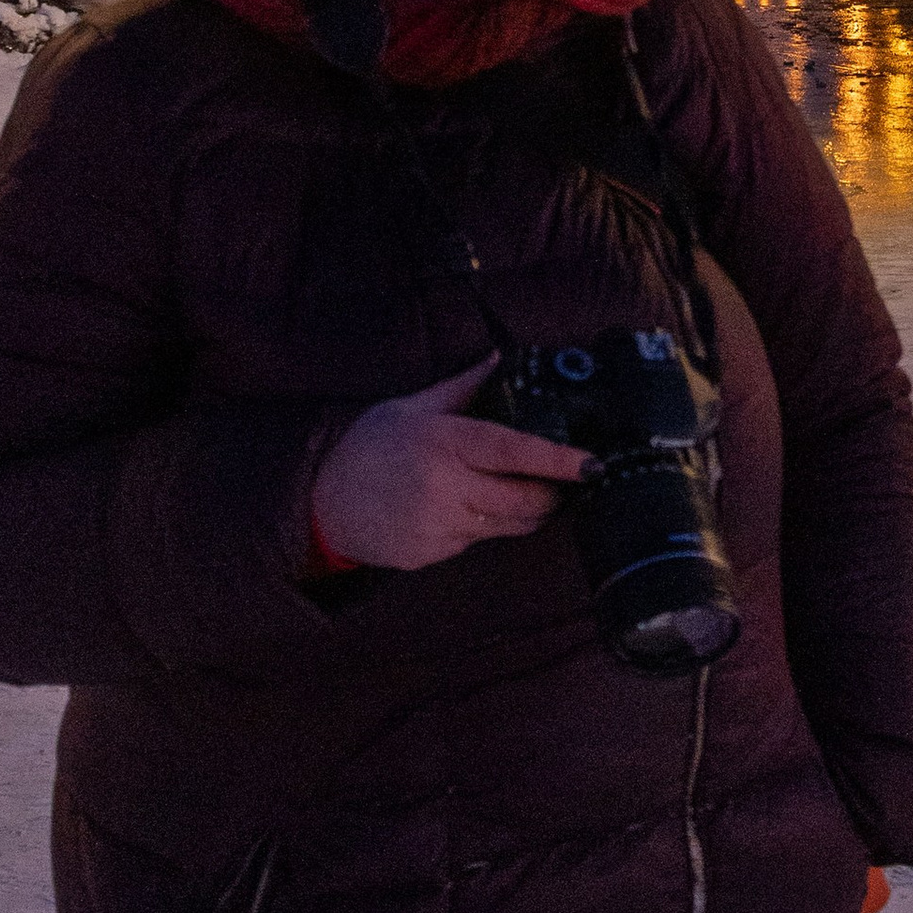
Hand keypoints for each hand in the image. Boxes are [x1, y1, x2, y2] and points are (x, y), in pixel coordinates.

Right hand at [309, 358, 594, 572]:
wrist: (321, 501)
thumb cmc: (369, 446)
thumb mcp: (413, 406)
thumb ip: (464, 386)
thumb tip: (501, 358)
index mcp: (444, 442)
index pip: (513, 451)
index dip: (557, 460)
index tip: (591, 463)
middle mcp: (445, 487)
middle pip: (524, 499)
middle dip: (553, 493)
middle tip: (564, 481)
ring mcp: (438, 526)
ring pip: (509, 525)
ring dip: (528, 511)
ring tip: (527, 492)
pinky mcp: (432, 554)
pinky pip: (479, 541)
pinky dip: (487, 525)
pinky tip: (471, 507)